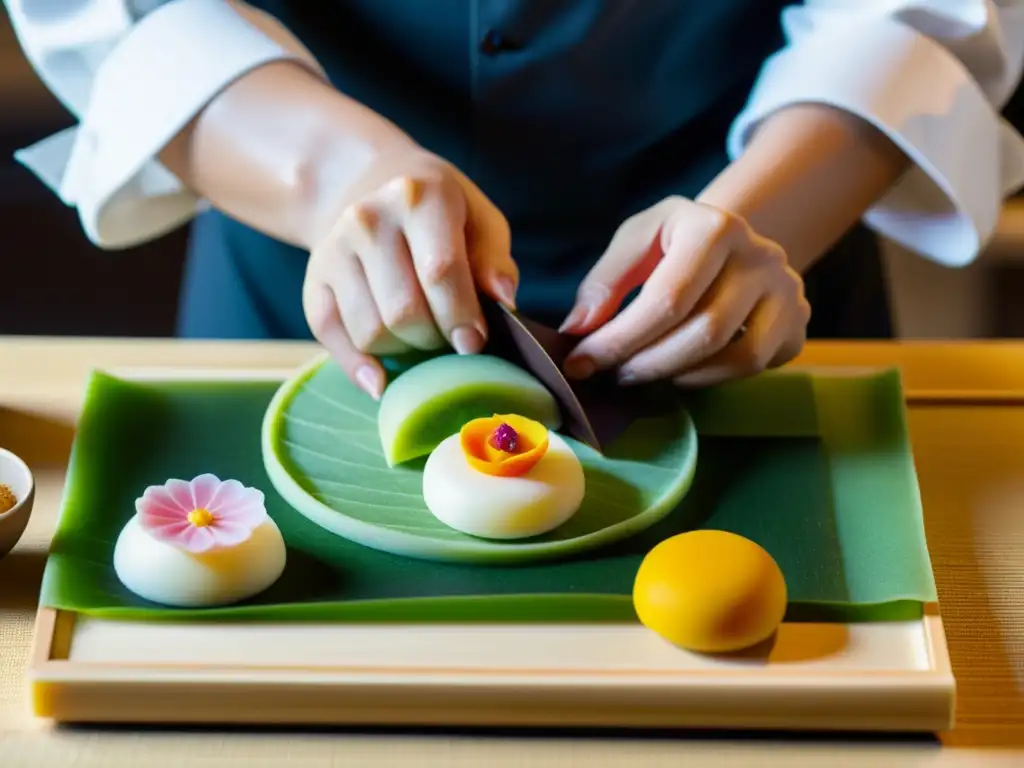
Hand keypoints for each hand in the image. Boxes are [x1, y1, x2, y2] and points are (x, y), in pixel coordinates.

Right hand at [303, 146, 516, 398]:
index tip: (473, 344)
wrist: (369, 186)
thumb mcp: (479, 218)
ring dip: (402, 351)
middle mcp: (368, 220)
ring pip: (370, 332)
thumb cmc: (439, 211)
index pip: (439, 271)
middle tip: (449, 337)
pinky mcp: (313, 279)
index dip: (460, 316)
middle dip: (434, 339)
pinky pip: (331, 337)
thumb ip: (494, 259)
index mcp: (419, 198)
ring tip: (421, 336)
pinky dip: (359, 367)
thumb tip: (502, 301)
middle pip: (403, 312)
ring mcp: (334, 250)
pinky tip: (382, 376)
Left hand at [560, 197, 809, 387]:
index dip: (619, 339)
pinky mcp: (798, 321)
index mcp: (713, 226)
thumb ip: (604, 281)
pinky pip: (754, 367)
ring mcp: (787, 290)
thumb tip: (579, 328)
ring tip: (641, 372)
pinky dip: (709, 378)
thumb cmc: (674, 244)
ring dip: (677, 375)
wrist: (733, 243)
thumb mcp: (637, 240)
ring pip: (734, 356)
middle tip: (611, 374)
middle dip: (647, 362)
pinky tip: (680, 371)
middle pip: (704, 331)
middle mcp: (760, 255)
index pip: (666, 298)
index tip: (581, 362)